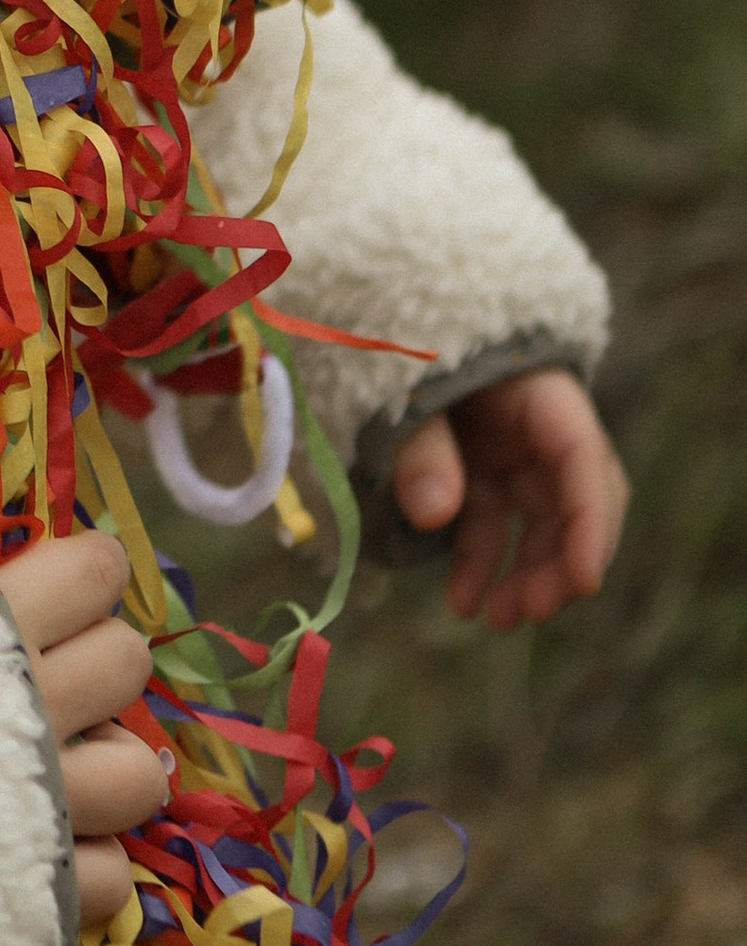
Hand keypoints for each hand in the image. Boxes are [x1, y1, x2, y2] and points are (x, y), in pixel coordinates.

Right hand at [0, 529, 166, 926]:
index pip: (96, 569)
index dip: (82, 578)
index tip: (53, 596)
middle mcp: (35, 703)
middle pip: (129, 661)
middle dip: (97, 671)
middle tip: (40, 688)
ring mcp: (48, 802)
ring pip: (145, 777)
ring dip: (106, 773)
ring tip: (49, 778)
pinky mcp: (44, 889)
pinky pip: (114, 877)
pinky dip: (81, 869)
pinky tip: (34, 858)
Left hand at [391, 368, 628, 629]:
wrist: (355, 325)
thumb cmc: (384, 344)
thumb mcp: (398, 388)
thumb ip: (419, 446)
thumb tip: (434, 514)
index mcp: (532, 386)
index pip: (580, 454)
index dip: (589, 520)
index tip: (582, 581)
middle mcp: (532, 420)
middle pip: (575, 495)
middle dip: (562, 558)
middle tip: (533, 610)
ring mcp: (506, 446)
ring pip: (539, 519)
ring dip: (526, 571)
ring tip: (496, 620)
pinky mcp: (477, 468)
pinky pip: (492, 521)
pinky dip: (482, 561)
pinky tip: (463, 601)